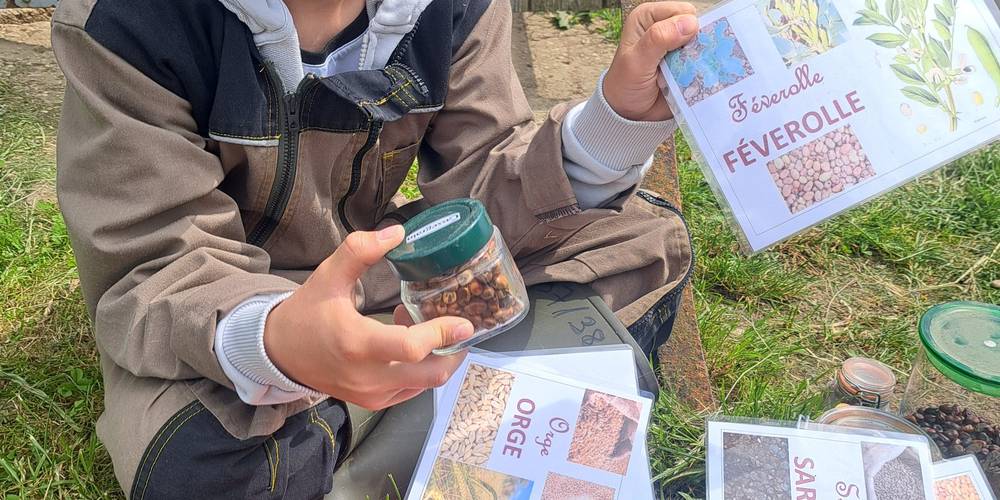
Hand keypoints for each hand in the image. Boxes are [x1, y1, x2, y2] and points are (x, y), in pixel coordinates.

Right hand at [263, 226, 474, 409]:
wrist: (279, 355)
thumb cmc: (306, 313)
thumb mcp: (327, 277)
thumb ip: (359, 251)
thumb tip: (398, 232)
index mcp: (357, 343)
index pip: (412, 347)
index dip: (443, 334)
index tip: (464, 321)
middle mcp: (368, 377)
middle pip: (430, 374)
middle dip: (453, 351)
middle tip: (460, 327)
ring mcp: (372, 394)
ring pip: (424, 384)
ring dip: (436, 358)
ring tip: (426, 329)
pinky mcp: (374, 402)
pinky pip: (411, 391)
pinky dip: (420, 369)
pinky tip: (409, 345)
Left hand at [603, 2, 698, 121]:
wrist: (629, 114)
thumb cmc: (625, 85)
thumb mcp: (636, 61)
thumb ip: (658, 39)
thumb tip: (690, 23)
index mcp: (649, 17)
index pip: (683, 11)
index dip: (686, 28)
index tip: (676, 51)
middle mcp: (664, 26)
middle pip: (698, 27)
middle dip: (697, 45)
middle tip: (683, 65)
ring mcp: (677, 46)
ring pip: (705, 44)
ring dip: (701, 59)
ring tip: (688, 74)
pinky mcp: (686, 63)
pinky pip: (706, 61)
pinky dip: (704, 70)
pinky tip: (695, 80)